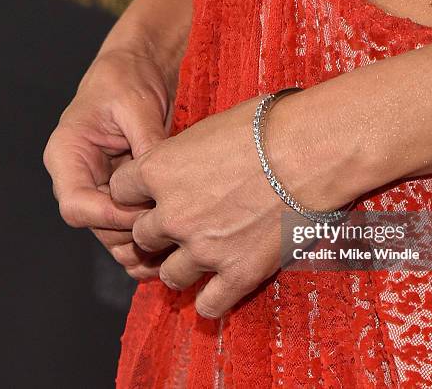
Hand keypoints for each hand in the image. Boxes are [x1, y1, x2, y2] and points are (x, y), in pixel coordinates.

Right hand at [43, 50, 171, 278]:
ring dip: (143, 247)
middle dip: (133, 237)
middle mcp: (79, 178)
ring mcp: (102, 188)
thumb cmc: (127, 77)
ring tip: (177, 253)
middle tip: (173, 238)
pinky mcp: (123, 193)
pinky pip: (131, 227)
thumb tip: (163, 184)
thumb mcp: (136, 105)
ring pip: (115, 235)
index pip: (77, 205)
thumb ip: (147, 145)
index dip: (110, 218)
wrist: (138, 68)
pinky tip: (174, 248)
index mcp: (67, 156)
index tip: (147, 215)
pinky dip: (149, 240)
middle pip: (97, 227)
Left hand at [108, 95, 359, 317]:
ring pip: (170, 275)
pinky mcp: (237, 273)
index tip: (151, 194)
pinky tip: (220, 288)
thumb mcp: (209, 127)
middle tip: (184, 223)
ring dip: (181, 266)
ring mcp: (203, 249)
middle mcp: (172, 215)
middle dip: (159, 230)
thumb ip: (182, 154)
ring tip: (202, 257)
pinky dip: (211, 300)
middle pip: (142, 236)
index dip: (135, 193)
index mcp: (158, 171)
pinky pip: (209, 305)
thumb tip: (183, 162)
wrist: (312, 150)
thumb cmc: (265, 126)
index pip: (119, 191)